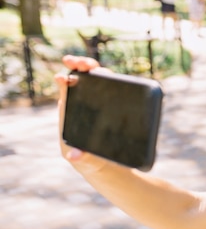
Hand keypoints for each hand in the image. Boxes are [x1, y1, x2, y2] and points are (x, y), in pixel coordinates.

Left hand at [55, 55, 110, 173]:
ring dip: (97, 70)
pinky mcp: (113, 105)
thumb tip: (74, 156)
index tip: (62, 78)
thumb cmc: (90, 162)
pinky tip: (120, 80)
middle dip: (79, 67)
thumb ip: (83, 158)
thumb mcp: (86, 161)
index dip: (64, 81)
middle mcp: (84, 104)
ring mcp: (99, 103)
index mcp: (72, 114)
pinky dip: (115, 81)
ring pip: (98, 80)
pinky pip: (113, 89)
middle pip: (81, 79)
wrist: (106, 165)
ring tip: (97, 69)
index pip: (66, 92)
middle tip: (79, 63)